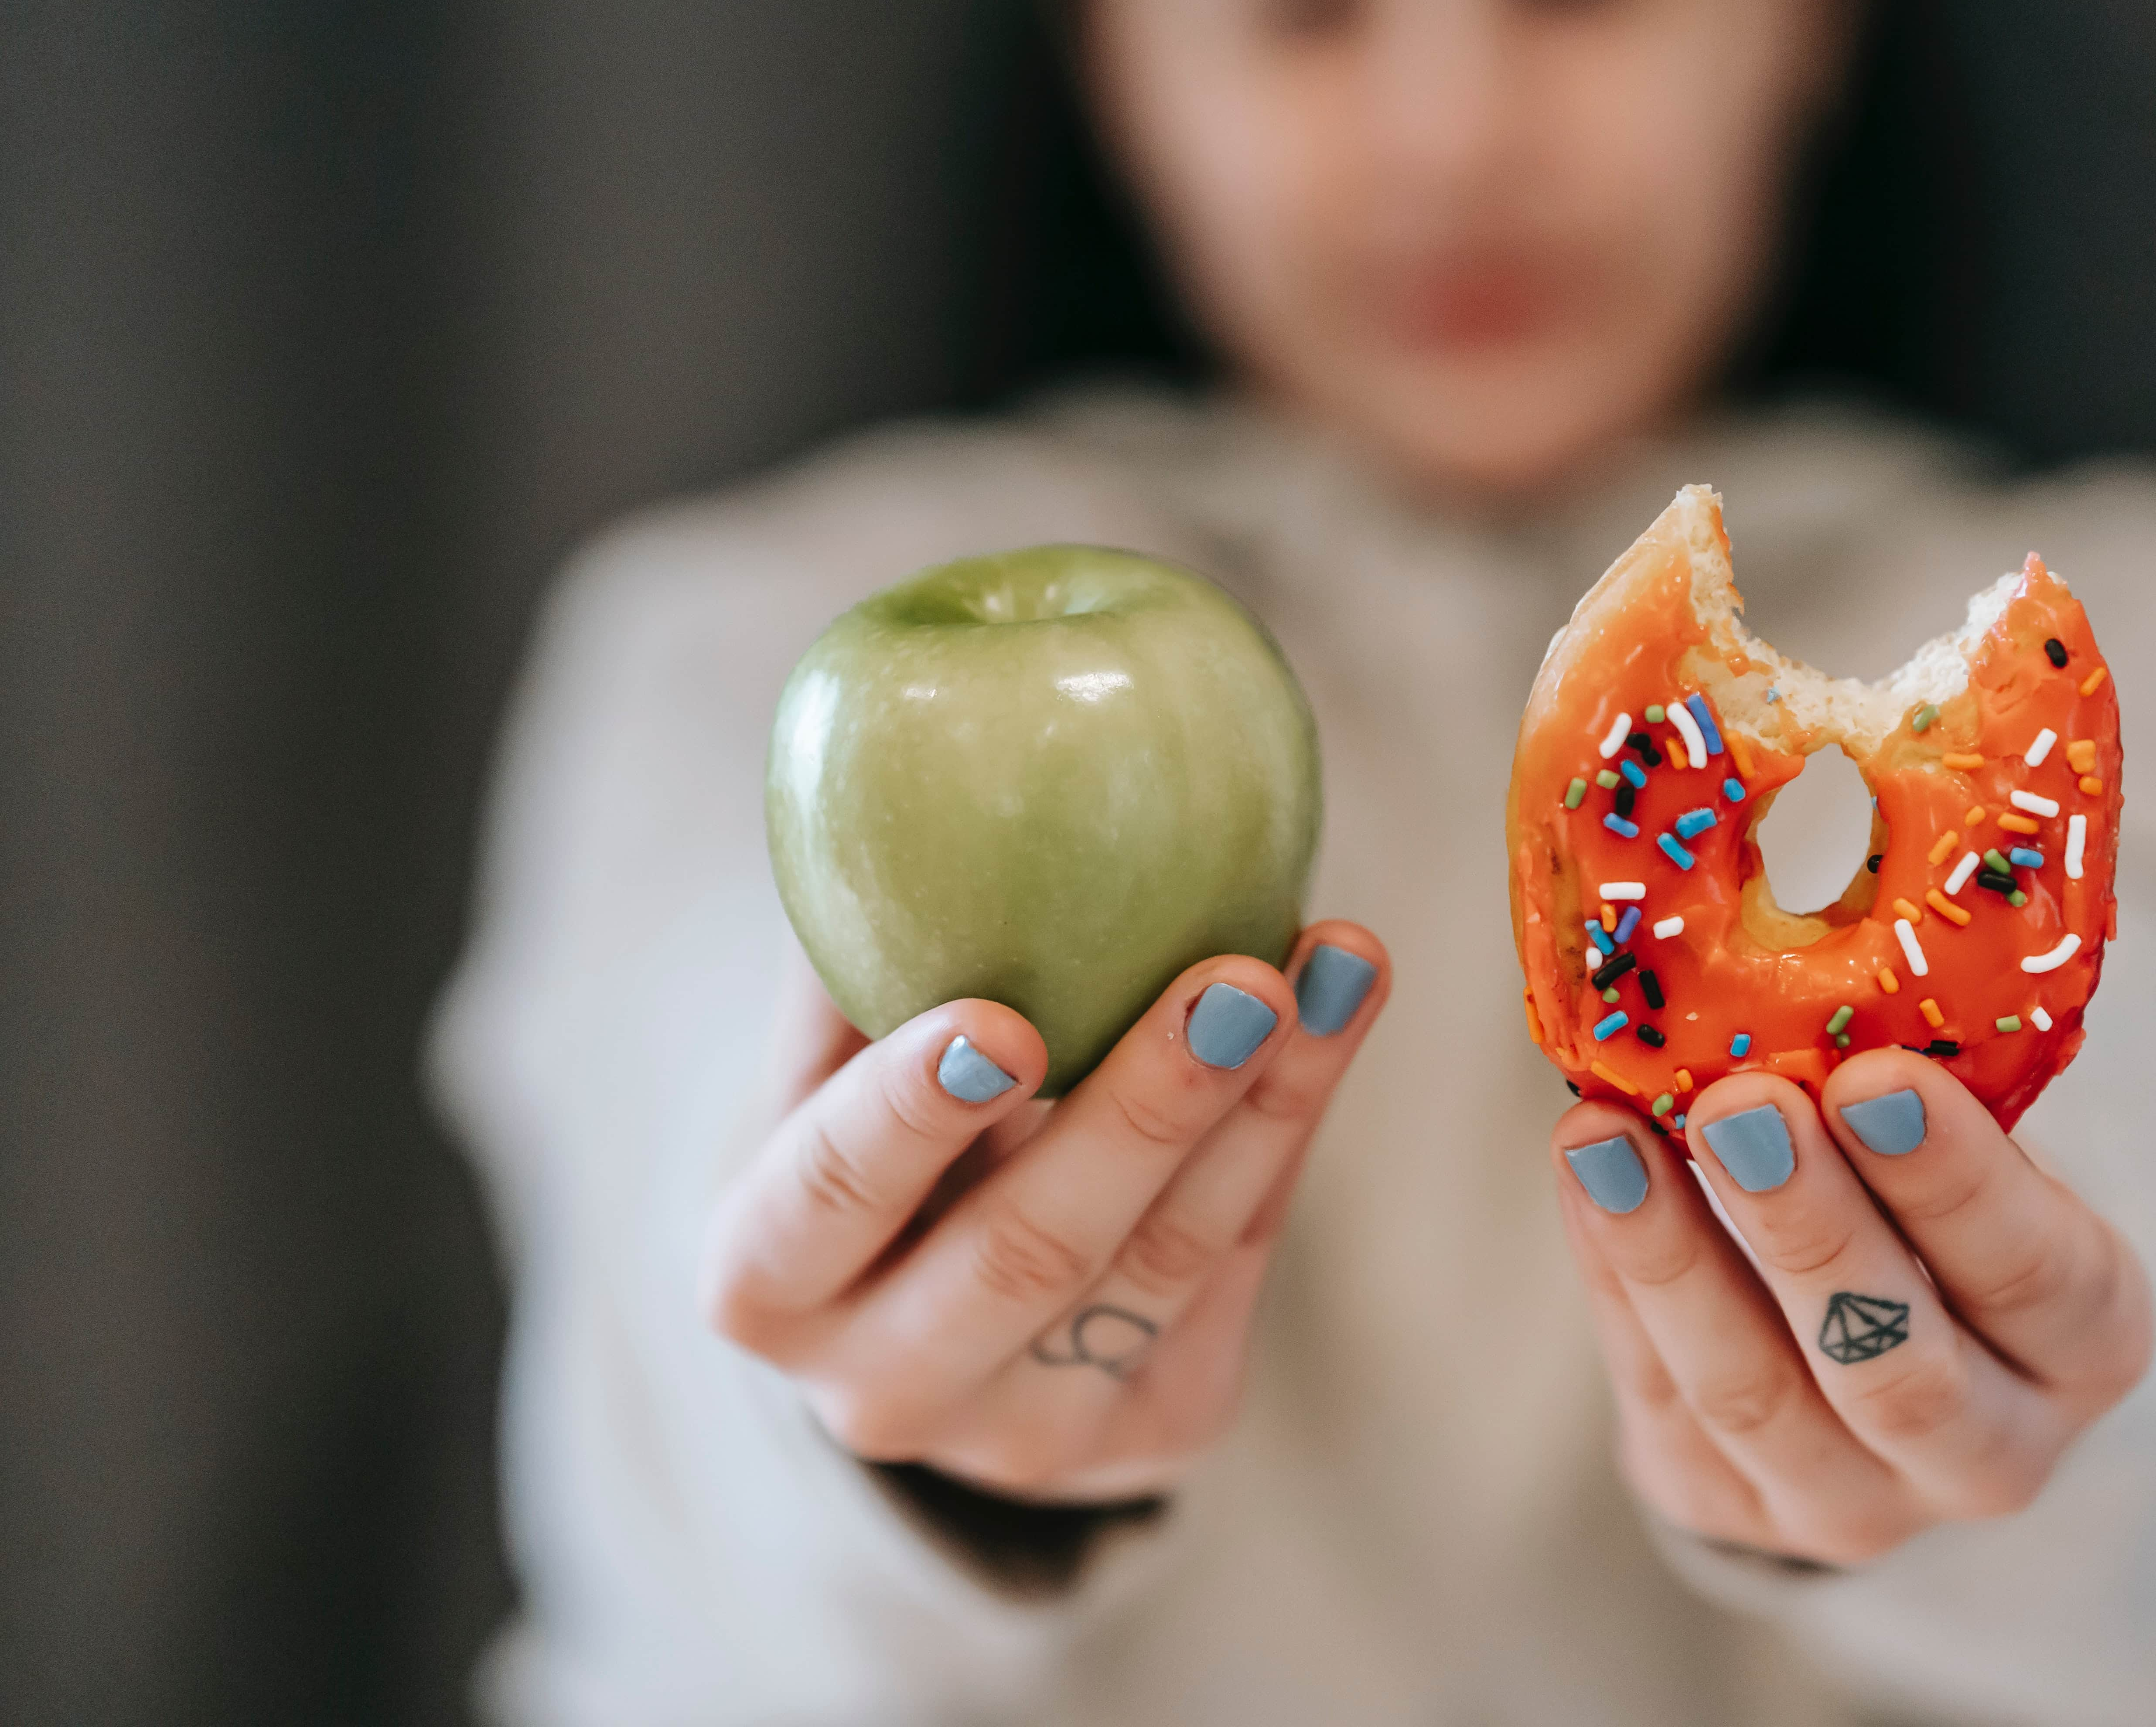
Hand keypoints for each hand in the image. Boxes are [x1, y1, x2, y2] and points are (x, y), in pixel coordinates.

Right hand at [702, 925, 1387, 1501]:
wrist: (931, 1318)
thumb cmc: (867, 1139)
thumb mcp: (824, 1068)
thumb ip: (854, 959)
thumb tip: (903, 771)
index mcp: (765, 1284)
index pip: (828, 1199)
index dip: (907, 1114)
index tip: (998, 1020)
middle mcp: (882, 1391)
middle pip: (1026, 1251)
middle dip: (1144, 1110)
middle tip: (1237, 978)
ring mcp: (1025, 1436)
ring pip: (1163, 1263)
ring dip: (1265, 1103)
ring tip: (1335, 966)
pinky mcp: (1155, 1432)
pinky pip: (1236, 1269)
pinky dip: (1288, 1132)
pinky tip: (1337, 1015)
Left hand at [1552, 1052, 2153, 1564]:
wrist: (1871, 1355)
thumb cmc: (1929, 1208)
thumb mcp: (1965, 1153)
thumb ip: (1917, 1092)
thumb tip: (1809, 949)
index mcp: (2085, 1344)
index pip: (2039, 1276)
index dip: (1958, 1182)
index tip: (1875, 1075)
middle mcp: (1991, 1452)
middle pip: (1899, 1366)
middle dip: (1811, 1227)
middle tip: (1740, 1103)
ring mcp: (1854, 1504)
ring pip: (1755, 1396)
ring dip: (1672, 1255)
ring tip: (1606, 1135)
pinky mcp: (1725, 1509)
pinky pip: (1659, 1391)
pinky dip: (1613, 1273)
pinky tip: (1586, 1170)